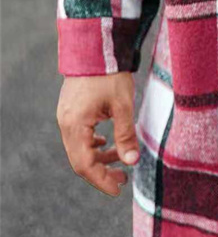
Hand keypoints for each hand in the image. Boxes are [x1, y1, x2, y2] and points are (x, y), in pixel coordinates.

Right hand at [56, 72, 139, 196]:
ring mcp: (65, 116)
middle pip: (79, 159)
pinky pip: (78, 135)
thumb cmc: (110, 74)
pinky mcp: (70, 109)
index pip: (84, 164)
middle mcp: (65, 123)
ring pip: (79, 147)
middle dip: (101, 172)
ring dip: (99, 157)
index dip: (101, 180)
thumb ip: (125, 135)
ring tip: (121, 161)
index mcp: (75, 125)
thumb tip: (132, 161)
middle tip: (122, 180)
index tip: (118, 189)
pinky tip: (107, 142)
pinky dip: (93, 143)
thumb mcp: (123, 105)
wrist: (96, 47)